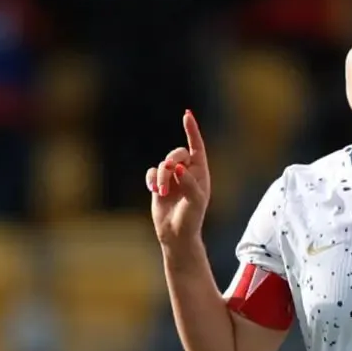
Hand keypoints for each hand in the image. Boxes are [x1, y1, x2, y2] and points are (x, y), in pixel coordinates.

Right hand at [146, 109, 210, 250]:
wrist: (176, 235)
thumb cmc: (191, 220)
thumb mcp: (195, 202)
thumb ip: (188, 183)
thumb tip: (176, 167)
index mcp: (200, 174)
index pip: (197, 147)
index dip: (192, 131)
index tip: (187, 115)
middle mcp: (187, 173)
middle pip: (177, 153)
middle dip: (171, 160)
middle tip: (170, 171)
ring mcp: (173, 178)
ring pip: (163, 164)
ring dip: (161, 177)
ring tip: (161, 192)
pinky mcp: (159, 185)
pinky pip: (152, 172)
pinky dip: (151, 179)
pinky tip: (154, 190)